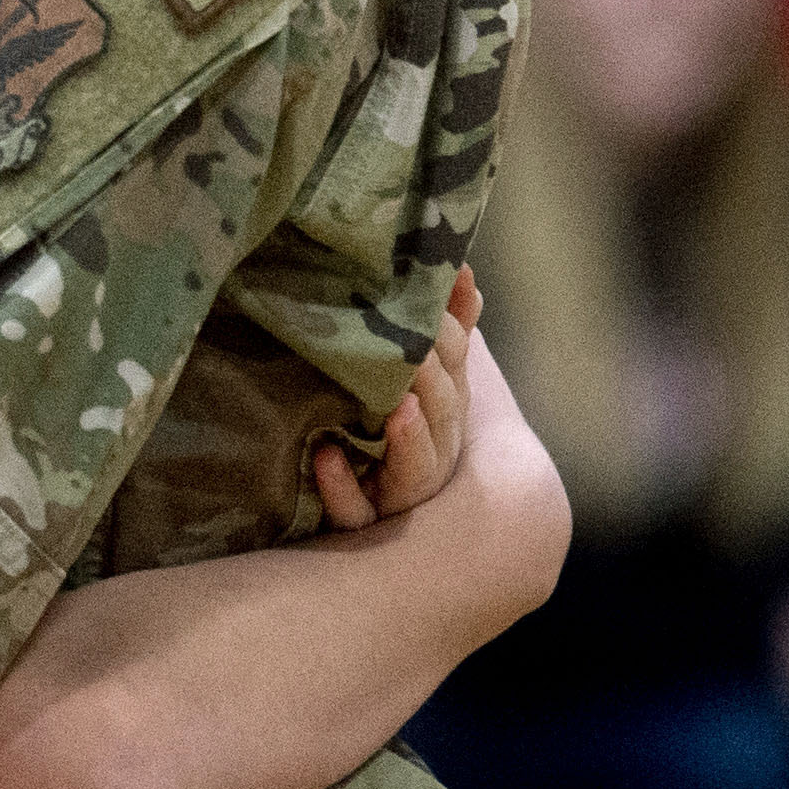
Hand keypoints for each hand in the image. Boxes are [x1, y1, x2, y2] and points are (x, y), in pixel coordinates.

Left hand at [314, 270, 482, 530]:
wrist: (364, 502)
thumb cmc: (394, 425)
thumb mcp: (423, 375)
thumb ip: (447, 327)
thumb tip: (463, 270)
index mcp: (445, 410)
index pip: (456, 368)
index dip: (449, 334)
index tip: (433, 295)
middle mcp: (431, 451)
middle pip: (444, 416)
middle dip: (431, 380)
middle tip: (415, 345)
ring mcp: (398, 490)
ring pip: (416, 471)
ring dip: (409, 440)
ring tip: (398, 408)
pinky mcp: (361, 519)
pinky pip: (357, 513)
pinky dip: (342, 488)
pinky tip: (326, 456)